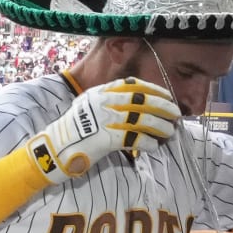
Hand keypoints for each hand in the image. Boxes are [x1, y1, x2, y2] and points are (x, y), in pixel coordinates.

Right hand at [27, 78, 180, 183]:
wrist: (56, 147)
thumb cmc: (74, 129)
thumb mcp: (88, 105)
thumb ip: (108, 101)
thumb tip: (136, 104)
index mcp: (101, 92)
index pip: (134, 85)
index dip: (154, 90)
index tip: (167, 95)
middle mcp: (105, 103)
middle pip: (143, 101)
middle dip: (163, 106)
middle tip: (176, 113)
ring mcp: (106, 120)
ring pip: (143, 120)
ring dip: (161, 126)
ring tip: (170, 131)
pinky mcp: (107, 139)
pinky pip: (135, 139)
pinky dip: (148, 142)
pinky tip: (154, 146)